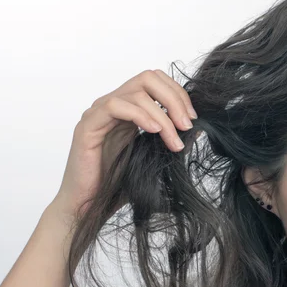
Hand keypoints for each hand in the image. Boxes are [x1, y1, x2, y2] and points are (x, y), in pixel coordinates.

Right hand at [52, 69, 197, 217]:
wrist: (89, 207)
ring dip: (162, 114)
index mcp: (129, 111)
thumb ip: (172, 141)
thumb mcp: (154, 159)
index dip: (178, 94)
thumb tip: (198, 128)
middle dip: (174, 98)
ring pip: (136, 92)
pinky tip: (154, 132)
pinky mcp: (87, 126)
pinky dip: (139, 115)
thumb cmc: (117, 186)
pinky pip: (114, 106)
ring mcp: (98, 113)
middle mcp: (113, 106)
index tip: (192, 119)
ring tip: (174, 140)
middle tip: (187, 125)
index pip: (156, 82)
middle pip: (148, 78)